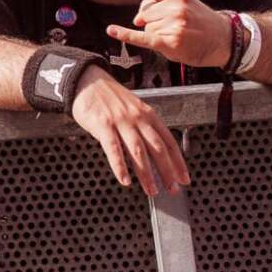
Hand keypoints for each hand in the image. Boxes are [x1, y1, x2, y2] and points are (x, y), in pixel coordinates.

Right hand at [70, 66, 189, 194]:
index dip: (178, 162)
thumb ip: (142, 127)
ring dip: (146, 173)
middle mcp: (138, 118)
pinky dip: (120, 166)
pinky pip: (113, 149)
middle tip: (173, 189)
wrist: (87, 81)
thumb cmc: (108, 97)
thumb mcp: (133, 108)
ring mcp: (121, 121)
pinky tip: (125, 179)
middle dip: (167, 171)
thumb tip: (153, 152)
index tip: (184, 178)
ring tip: (151, 190)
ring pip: (138, 151)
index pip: (169, 142)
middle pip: (157, 148)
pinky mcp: (103, 125)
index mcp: (148, 115)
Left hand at [101, 0, 232, 68]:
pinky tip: (112, 30)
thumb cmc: (200, 21)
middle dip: (152, 21)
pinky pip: (141, 38)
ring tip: (177, 35)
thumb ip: (158, 6)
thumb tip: (136, 20)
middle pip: (143, 12)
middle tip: (175, 26)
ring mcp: (173, 25)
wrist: (225, 39)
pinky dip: (125, 35)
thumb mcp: (183, 4)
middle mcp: (174, 7)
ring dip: (155, 34)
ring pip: (145, 27)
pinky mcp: (170, 42)